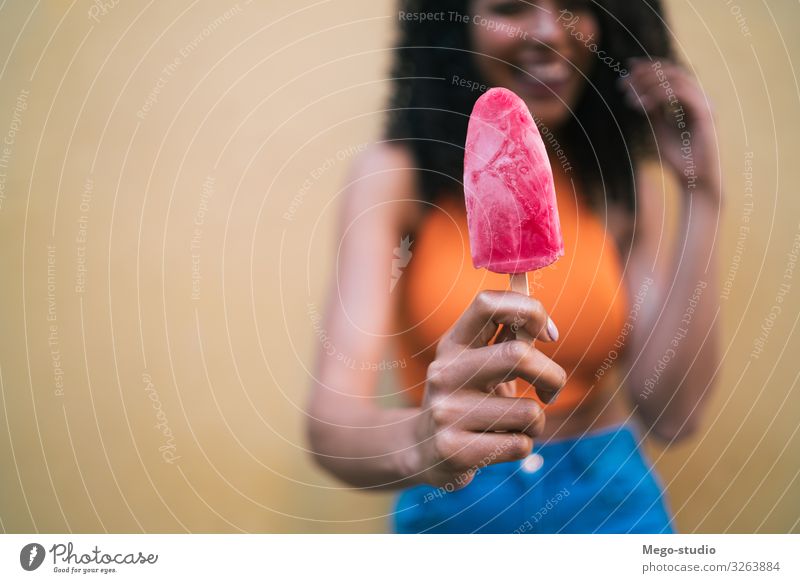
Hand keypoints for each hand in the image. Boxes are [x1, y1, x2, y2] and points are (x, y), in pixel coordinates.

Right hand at [410, 290, 564, 488]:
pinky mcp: (454, 450)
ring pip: (528, 411)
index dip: (530, 310)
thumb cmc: (466, 399)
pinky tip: (500, 444)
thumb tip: (544, 323)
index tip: (549, 335)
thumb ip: (506, 340)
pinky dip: (523, 446)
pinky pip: (520, 445)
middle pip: (519, 355)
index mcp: (452, 343)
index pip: (487, 303)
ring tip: (515, 425)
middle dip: (553, 376)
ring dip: (536, 422)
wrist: (421, 451)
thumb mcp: (476, 364)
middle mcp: (444, 372)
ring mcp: (446, 412)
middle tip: (550, 391)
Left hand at [621, 59, 721, 202]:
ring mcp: (705, 104)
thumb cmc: (678, 158)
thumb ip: (654, 110)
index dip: (650, 66)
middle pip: (673, 72)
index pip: (672, 74)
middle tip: (623, 81)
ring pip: (676, 80)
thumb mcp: (659, 129)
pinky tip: (641, 105)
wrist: (694, 180)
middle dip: (645, 73)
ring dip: (648, 84)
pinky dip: (658, 96)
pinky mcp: (706, 113)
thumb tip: (638, 91)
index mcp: (692, 100)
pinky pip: (680, 94)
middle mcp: (701, 98)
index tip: (628, 67)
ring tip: (628, 97)